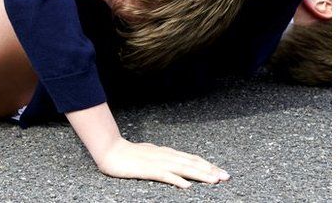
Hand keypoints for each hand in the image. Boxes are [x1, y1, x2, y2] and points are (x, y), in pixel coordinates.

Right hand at [94, 137, 230, 188]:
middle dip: (210, 170)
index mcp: (166, 152)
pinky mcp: (147, 169)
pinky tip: (187, 186)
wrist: (109, 150)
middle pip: (191, 163)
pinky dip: (177, 180)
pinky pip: (165, 175)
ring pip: (183, 168)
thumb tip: (177, 165)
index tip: (221, 172)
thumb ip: (164, 158)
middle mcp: (165, 155)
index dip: (207, 164)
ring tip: (214, 181)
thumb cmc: (127, 154)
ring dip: (200, 174)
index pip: (191, 158)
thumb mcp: (150, 154)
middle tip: (226, 177)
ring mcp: (157, 162)